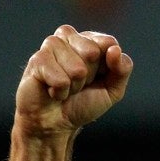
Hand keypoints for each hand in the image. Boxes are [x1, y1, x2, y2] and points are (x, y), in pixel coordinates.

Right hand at [14, 24, 131, 134]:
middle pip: (92, 52)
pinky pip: (61, 80)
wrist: (57, 123)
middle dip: (89, 76)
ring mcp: (50, 46)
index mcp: (89, 40)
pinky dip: (60, 92)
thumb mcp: (113, 89)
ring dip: (74, 85)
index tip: (97, 77)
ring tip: (65, 87)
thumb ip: (122, 69)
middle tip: (78, 84)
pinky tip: (52, 91)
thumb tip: (115, 49)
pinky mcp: (37, 60)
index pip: (109, 43)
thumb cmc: (83, 103)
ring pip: (77, 68)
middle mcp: (68, 37)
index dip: (107, 67)